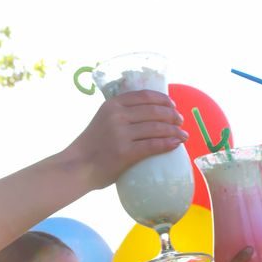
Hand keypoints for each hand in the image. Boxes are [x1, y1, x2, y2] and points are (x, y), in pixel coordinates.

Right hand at [67, 90, 187, 188]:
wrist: (77, 166)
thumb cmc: (92, 145)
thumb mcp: (103, 120)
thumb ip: (122, 115)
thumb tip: (150, 115)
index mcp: (113, 105)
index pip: (145, 96)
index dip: (163, 100)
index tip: (173, 106)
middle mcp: (117, 116)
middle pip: (154, 111)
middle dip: (173, 116)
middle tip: (181, 122)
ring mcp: (121, 134)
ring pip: (157, 128)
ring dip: (175, 131)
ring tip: (184, 135)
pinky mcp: (125, 152)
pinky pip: (153, 145)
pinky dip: (168, 143)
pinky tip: (176, 144)